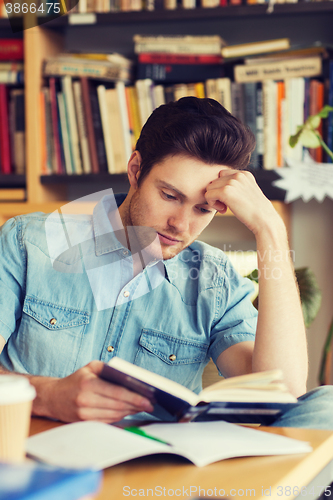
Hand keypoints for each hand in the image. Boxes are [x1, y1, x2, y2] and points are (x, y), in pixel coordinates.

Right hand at [32, 361, 153, 422]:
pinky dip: (120, 417)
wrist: (54, 397)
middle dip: (136, 405)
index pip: (117, 392)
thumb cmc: (76, 380)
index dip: (134, 397)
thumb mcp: (90, 367)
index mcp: (88, 383)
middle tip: (149, 404)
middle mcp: (86, 400)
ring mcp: (84, 414)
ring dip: (130, 412)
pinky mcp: (84, 423)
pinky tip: (128, 411)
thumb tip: (128, 376)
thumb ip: (108, 368)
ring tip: (141, 407)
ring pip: (114, 415)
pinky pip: (107, 421)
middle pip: (117, 405)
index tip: (148, 399)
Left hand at [205, 169, 281, 234]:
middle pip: (214, 181)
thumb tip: (216, 186)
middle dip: (217, 194)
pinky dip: (213, 204)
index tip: (229, 199)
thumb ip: (236, 186)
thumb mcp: (247, 192)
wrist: (264, 220)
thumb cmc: (255, 211)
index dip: (222, 188)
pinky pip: (208, 195)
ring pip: (209, 188)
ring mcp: (232, 182)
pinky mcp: (226, 191)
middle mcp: (238, 175)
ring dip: (214, 199)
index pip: (222, 175)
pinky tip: (223, 210)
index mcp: (244, 174)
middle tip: (226, 206)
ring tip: (225, 208)